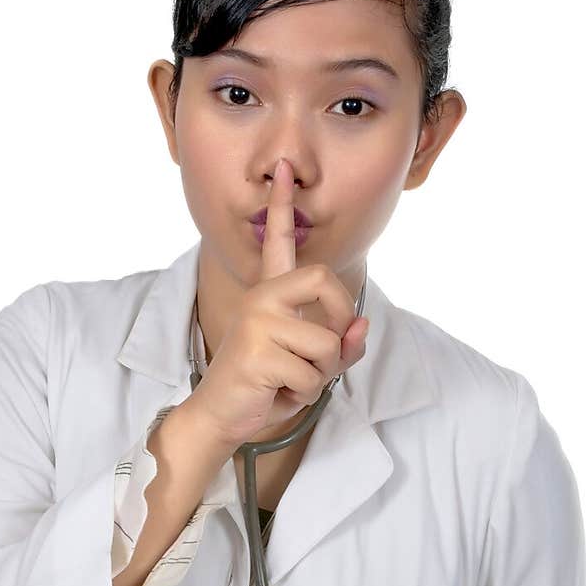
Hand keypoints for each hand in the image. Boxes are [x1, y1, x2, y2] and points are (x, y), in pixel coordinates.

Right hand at [187, 156, 369, 450]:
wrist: (224, 416)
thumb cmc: (267, 386)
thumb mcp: (312, 364)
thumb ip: (341, 345)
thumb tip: (362, 325)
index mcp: (271, 294)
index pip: (278, 242)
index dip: (282, 206)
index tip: (285, 169)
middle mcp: (261, 298)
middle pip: (326, 280)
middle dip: (342, 320)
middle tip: (329, 350)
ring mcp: (257, 322)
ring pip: (326, 344)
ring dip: (320, 376)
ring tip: (291, 383)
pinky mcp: (257, 352)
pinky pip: (311, 374)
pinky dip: (304, 394)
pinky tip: (278, 394)